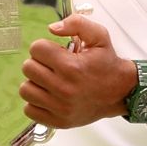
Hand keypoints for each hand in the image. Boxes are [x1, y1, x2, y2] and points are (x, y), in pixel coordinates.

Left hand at [20, 9, 136, 127]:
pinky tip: (49, 95)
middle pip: (28, 68)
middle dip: (39, 63)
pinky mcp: (58, 121)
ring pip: (25, 89)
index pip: (36, 49)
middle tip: (53, 65)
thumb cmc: (107, 64)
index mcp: (71, 66)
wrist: (121, 92)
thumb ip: (76, 24)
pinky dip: (36, 102)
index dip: (44, 47)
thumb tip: (52, 28)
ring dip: (35, 82)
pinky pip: (29, 110)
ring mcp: (60, 107)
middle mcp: (64, 88)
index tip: (55, 52)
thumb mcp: (99, 36)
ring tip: (50, 80)